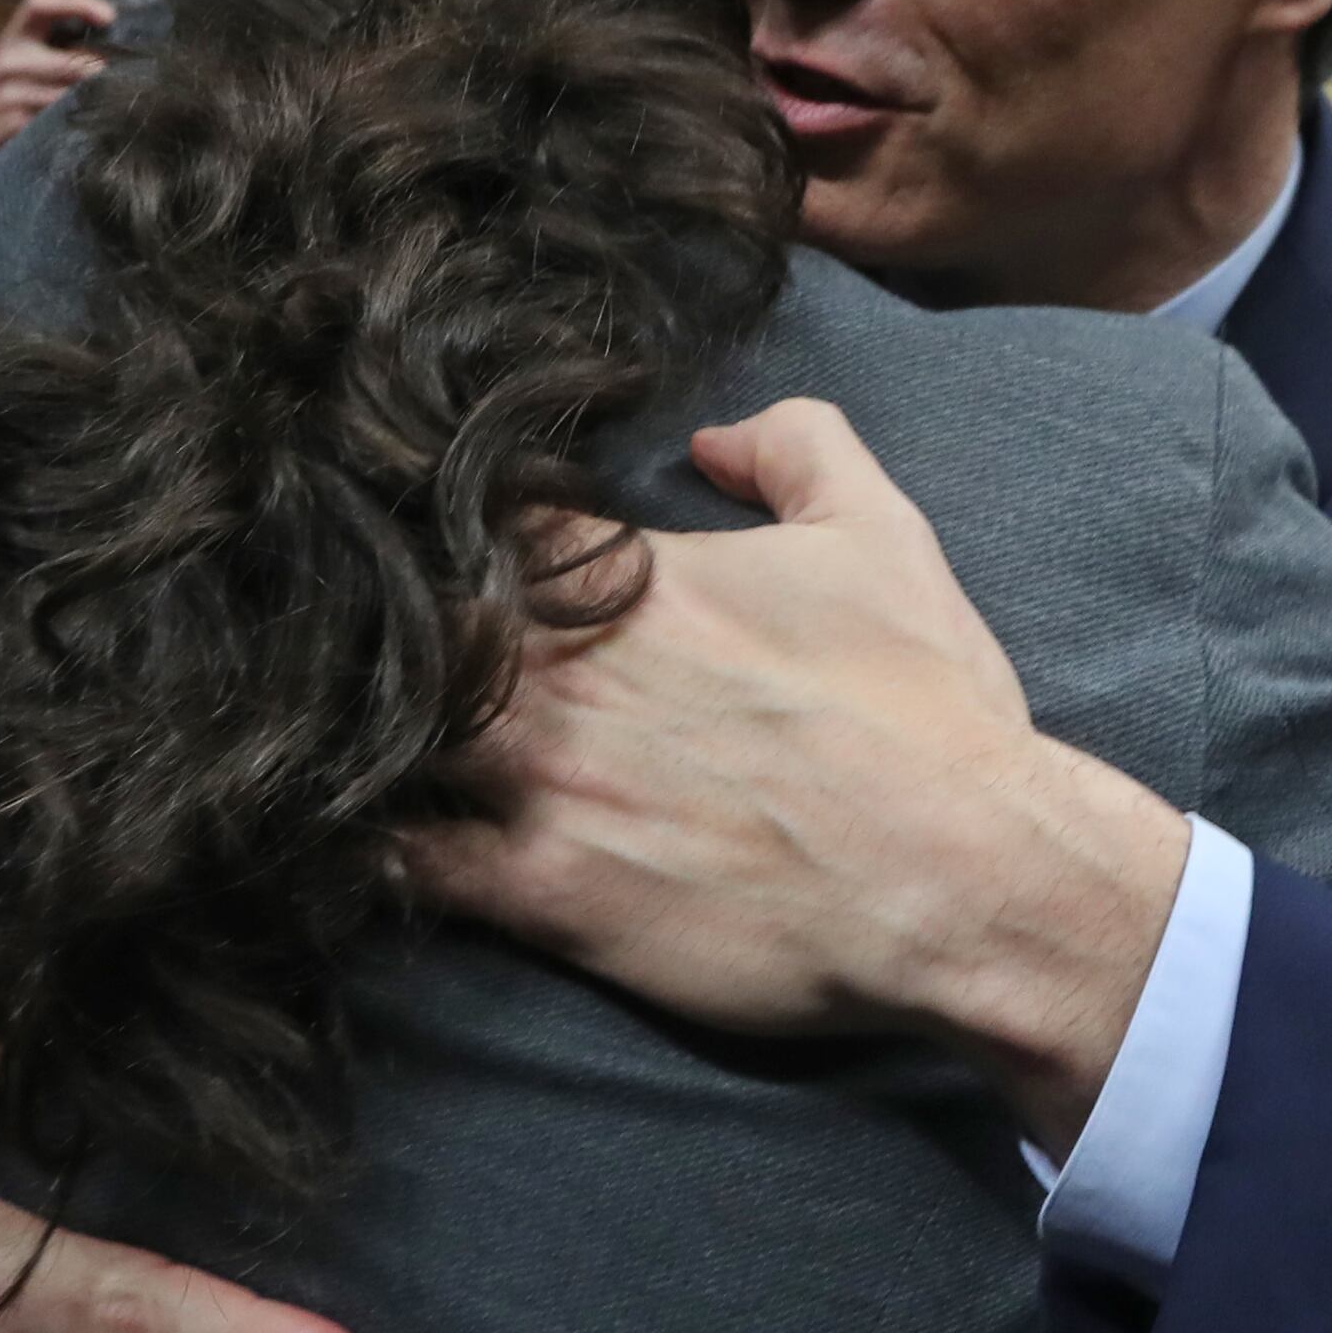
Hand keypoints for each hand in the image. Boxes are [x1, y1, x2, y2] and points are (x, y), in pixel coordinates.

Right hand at [0, 0, 112, 246]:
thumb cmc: (0, 121)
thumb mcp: (21, 81)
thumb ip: (59, 64)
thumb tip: (116, 59)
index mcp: (10, 44)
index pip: (39, 3)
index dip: (76, 1)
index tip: (110, 16)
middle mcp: (4, 62)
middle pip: (71, 59)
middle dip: (107, 76)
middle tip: (136, 87)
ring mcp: (2, 95)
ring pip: (69, 93)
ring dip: (98, 105)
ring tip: (119, 116)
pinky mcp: (5, 126)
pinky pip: (54, 121)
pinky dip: (77, 128)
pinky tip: (91, 137)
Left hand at [401, 400, 1183, 1149]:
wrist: (971, 880)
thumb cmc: (933, 713)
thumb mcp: (887, 539)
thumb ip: (801, 447)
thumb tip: (714, 439)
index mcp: (632, 574)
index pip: (472, 513)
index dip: (442, 526)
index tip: (441, 551)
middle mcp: (569, 666)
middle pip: (403, 618)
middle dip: (380, 627)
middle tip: (375, 649)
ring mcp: (548, 780)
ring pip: (383, 730)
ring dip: (363, 731)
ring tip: (360, 741)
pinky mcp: (547, 893)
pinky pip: (406, 861)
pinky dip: (375, 845)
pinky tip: (377, 840)